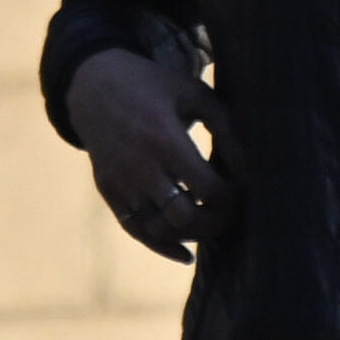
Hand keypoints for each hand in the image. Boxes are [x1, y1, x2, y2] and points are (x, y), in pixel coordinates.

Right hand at [66, 48, 239, 263]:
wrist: (93, 86)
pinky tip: (185, 253)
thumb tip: (246, 162)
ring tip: (209, 222)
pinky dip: (162, 246)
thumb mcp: (191, 92)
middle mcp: (141, 168)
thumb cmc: (151, 86)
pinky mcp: (109, 191)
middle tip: (229, 213)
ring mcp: (122, 183)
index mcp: (165, 140)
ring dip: (191, 233)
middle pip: (184, 217)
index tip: (240, 189)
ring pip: (160, 229)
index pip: (207, 188)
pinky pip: (136, 230)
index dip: (231, 197)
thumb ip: (223, 124)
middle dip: (215, 222)